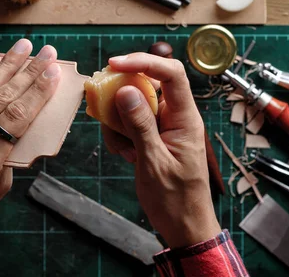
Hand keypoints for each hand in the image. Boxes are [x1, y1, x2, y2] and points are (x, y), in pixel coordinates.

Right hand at [102, 53, 220, 248]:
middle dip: (121, 97)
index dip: (144, 62)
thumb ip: (140, 125)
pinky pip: (130, 123)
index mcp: (185, 118)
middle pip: (147, 86)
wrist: (183, 226)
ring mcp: (163, 126)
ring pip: (133, 105)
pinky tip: (126, 155)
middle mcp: (175, 116)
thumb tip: (125, 90)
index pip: (172, 74)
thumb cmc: (176, 199)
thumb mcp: (153, 162)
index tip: (114, 64)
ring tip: (123, 149)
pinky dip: (120, 135)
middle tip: (103, 110)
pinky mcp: (153, 136)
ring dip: (119, 123)